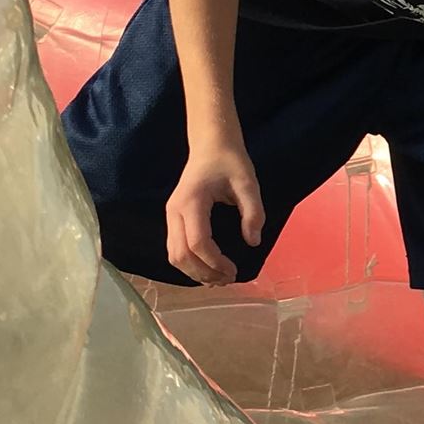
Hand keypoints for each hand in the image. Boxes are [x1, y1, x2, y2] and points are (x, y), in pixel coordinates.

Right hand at [165, 137, 264, 286]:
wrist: (210, 144)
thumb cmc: (230, 161)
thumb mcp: (248, 183)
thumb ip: (253, 212)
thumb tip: (253, 242)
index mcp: (191, 202)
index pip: (197, 242)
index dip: (214, 262)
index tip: (234, 270)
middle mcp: (174, 211)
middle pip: (180, 254)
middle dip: (204, 272)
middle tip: (228, 279)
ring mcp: (171, 215)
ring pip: (174, 255)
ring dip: (194, 272)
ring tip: (219, 278)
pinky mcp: (173, 218)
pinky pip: (176, 248)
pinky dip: (189, 263)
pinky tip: (208, 268)